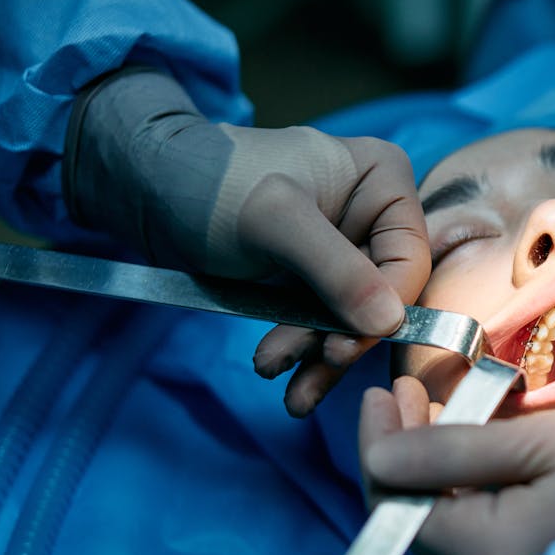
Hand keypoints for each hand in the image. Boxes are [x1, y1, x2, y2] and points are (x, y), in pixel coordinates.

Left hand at [66, 68, 430, 414]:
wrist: (146, 187)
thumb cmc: (213, 184)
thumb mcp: (275, 221)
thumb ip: (336, 270)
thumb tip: (391, 322)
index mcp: (383, 180)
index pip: (408, 259)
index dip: (383, 310)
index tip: (341, 348)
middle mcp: (374, 212)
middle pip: (381, 293)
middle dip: (341, 337)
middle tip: (306, 371)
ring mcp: (345, 245)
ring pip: (351, 314)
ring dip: (316, 352)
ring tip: (273, 374)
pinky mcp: (315, 274)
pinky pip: (321, 319)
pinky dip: (301, 349)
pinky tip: (277, 371)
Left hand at [358, 377, 554, 554]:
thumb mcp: (540, 442)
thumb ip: (450, 450)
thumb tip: (376, 451)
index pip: (392, 502)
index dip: (379, 443)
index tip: (385, 389)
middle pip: (415, 520)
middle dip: (407, 454)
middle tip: (417, 393)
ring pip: (446, 529)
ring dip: (439, 472)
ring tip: (451, 412)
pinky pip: (481, 540)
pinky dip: (473, 494)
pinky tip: (488, 452)